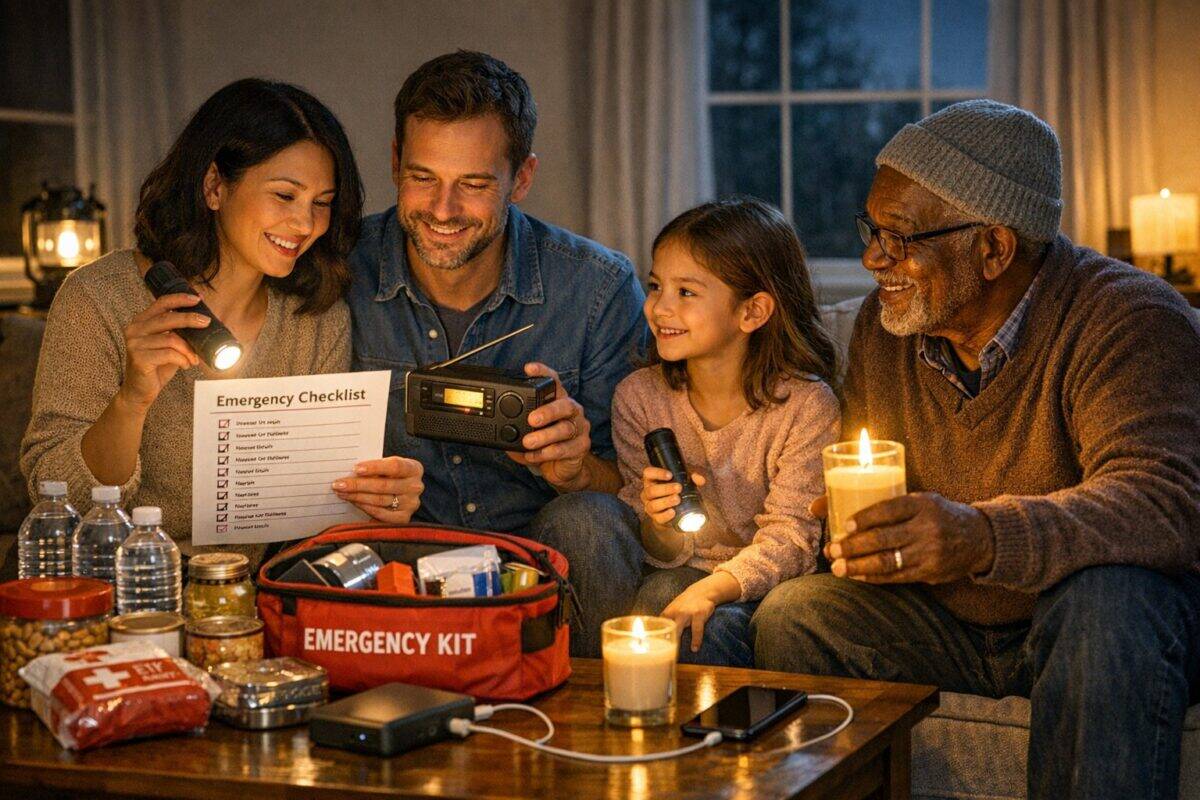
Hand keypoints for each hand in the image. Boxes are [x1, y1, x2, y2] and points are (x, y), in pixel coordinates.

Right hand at [118, 294, 208, 410]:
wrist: (139, 391)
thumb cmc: (156, 367)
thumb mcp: (168, 346)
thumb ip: (178, 333)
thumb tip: (203, 322)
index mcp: (141, 322)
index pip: (161, 303)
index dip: (180, 299)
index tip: (198, 299)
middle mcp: (134, 330)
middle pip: (167, 318)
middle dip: (190, 319)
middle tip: (206, 323)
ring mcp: (135, 344)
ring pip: (171, 339)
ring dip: (188, 349)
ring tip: (193, 358)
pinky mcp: (139, 358)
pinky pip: (169, 354)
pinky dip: (182, 359)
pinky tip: (185, 365)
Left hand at [332, 456, 423, 522]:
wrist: (402, 491)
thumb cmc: (390, 475)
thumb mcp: (388, 466)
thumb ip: (376, 467)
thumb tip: (351, 472)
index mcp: (414, 469)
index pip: (395, 466)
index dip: (375, 467)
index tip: (355, 469)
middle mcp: (415, 486)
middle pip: (384, 485)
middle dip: (358, 485)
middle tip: (339, 484)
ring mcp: (410, 504)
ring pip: (380, 500)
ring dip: (357, 496)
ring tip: (342, 493)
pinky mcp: (403, 518)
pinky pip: (381, 514)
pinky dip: (365, 508)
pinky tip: (353, 502)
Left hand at [506, 362, 591, 489]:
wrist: (561, 467)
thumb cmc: (544, 444)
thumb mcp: (526, 433)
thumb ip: (515, 427)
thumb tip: (496, 426)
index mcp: (558, 401)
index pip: (553, 382)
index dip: (543, 373)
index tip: (528, 368)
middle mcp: (571, 411)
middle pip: (565, 405)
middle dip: (548, 411)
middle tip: (531, 419)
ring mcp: (579, 428)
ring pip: (565, 429)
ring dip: (544, 436)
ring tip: (528, 442)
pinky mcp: (581, 446)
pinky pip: (565, 448)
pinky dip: (546, 453)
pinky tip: (533, 455)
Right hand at [640, 466, 706, 531]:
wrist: (676, 512)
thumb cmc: (677, 491)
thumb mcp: (685, 482)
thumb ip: (693, 479)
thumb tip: (700, 480)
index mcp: (652, 480)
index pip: (648, 473)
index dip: (657, 473)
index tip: (670, 475)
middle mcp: (647, 493)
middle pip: (651, 490)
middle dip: (665, 489)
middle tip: (679, 488)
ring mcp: (650, 506)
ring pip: (653, 504)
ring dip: (665, 502)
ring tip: (678, 499)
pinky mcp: (656, 518)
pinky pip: (658, 518)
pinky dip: (666, 515)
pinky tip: (673, 512)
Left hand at [660, 573, 739, 651]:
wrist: (703, 591)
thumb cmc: (687, 602)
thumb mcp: (674, 607)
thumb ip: (668, 619)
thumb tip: (660, 633)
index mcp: (668, 612)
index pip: (658, 625)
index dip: (655, 635)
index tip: (653, 646)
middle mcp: (675, 612)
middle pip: (666, 627)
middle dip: (662, 638)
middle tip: (660, 651)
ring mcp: (687, 613)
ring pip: (679, 629)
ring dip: (677, 641)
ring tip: (676, 653)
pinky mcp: (698, 615)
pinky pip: (696, 630)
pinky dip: (696, 640)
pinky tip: (694, 648)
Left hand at [823, 492, 994, 583]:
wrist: (980, 538)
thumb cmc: (935, 514)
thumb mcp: (918, 501)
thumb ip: (880, 503)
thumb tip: (817, 506)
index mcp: (923, 503)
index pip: (890, 508)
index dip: (866, 517)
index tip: (845, 525)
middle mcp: (927, 527)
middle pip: (884, 538)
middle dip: (854, 546)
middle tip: (832, 550)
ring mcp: (930, 552)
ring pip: (888, 561)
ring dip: (859, 566)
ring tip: (838, 568)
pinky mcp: (931, 571)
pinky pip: (897, 576)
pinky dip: (874, 577)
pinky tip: (856, 576)